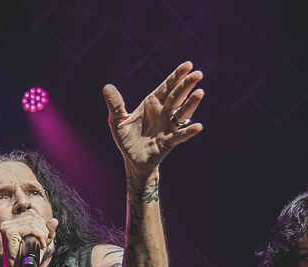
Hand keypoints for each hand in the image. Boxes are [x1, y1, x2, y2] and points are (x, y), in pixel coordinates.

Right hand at [0, 214, 57, 266]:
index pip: (31, 214)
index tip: (43, 238)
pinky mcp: (9, 231)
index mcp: (11, 224)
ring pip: (32, 221)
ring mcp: (6, 227)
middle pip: (33, 216)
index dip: (41, 224)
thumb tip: (55, 220)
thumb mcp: (40, 242)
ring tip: (42, 244)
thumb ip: (47, 232)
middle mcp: (7, 223)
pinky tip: (41, 244)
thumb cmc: (27, 259)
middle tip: (44, 242)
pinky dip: (39, 235)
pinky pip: (30, 227)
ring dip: (42, 233)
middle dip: (43, 229)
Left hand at [103, 61, 204, 178]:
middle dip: (187, 85)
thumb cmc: (127, 139)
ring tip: (200, 93)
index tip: (188, 65)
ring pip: (182, 113)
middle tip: (198, 74)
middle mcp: (163, 113)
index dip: (177, 76)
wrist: (131, 160)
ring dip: (191, 104)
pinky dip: (189, 131)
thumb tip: (107, 87)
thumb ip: (115, 105)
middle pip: (177, 96)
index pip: (166, 87)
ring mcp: (167, 127)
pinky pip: (180, 136)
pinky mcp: (168, 142)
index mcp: (152, 103)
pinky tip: (198, 127)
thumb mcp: (117, 120)